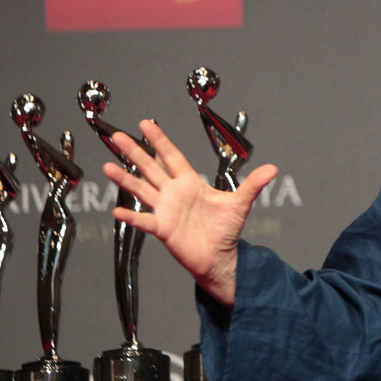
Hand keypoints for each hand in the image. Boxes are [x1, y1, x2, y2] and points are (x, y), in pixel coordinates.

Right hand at [102, 120, 276, 306]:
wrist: (220, 257)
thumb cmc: (226, 229)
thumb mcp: (240, 203)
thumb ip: (253, 185)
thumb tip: (273, 168)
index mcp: (190, 183)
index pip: (172, 156)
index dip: (159, 140)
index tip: (145, 124)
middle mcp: (174, 194)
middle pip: (151, 168)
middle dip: (134, 151)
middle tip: (117, 136)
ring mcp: (166, 210)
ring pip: (142, 190)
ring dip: (125, 179)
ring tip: (107, 167)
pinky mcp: (163, 229)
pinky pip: (144, 221)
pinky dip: (132, 216)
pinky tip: (117, 210)